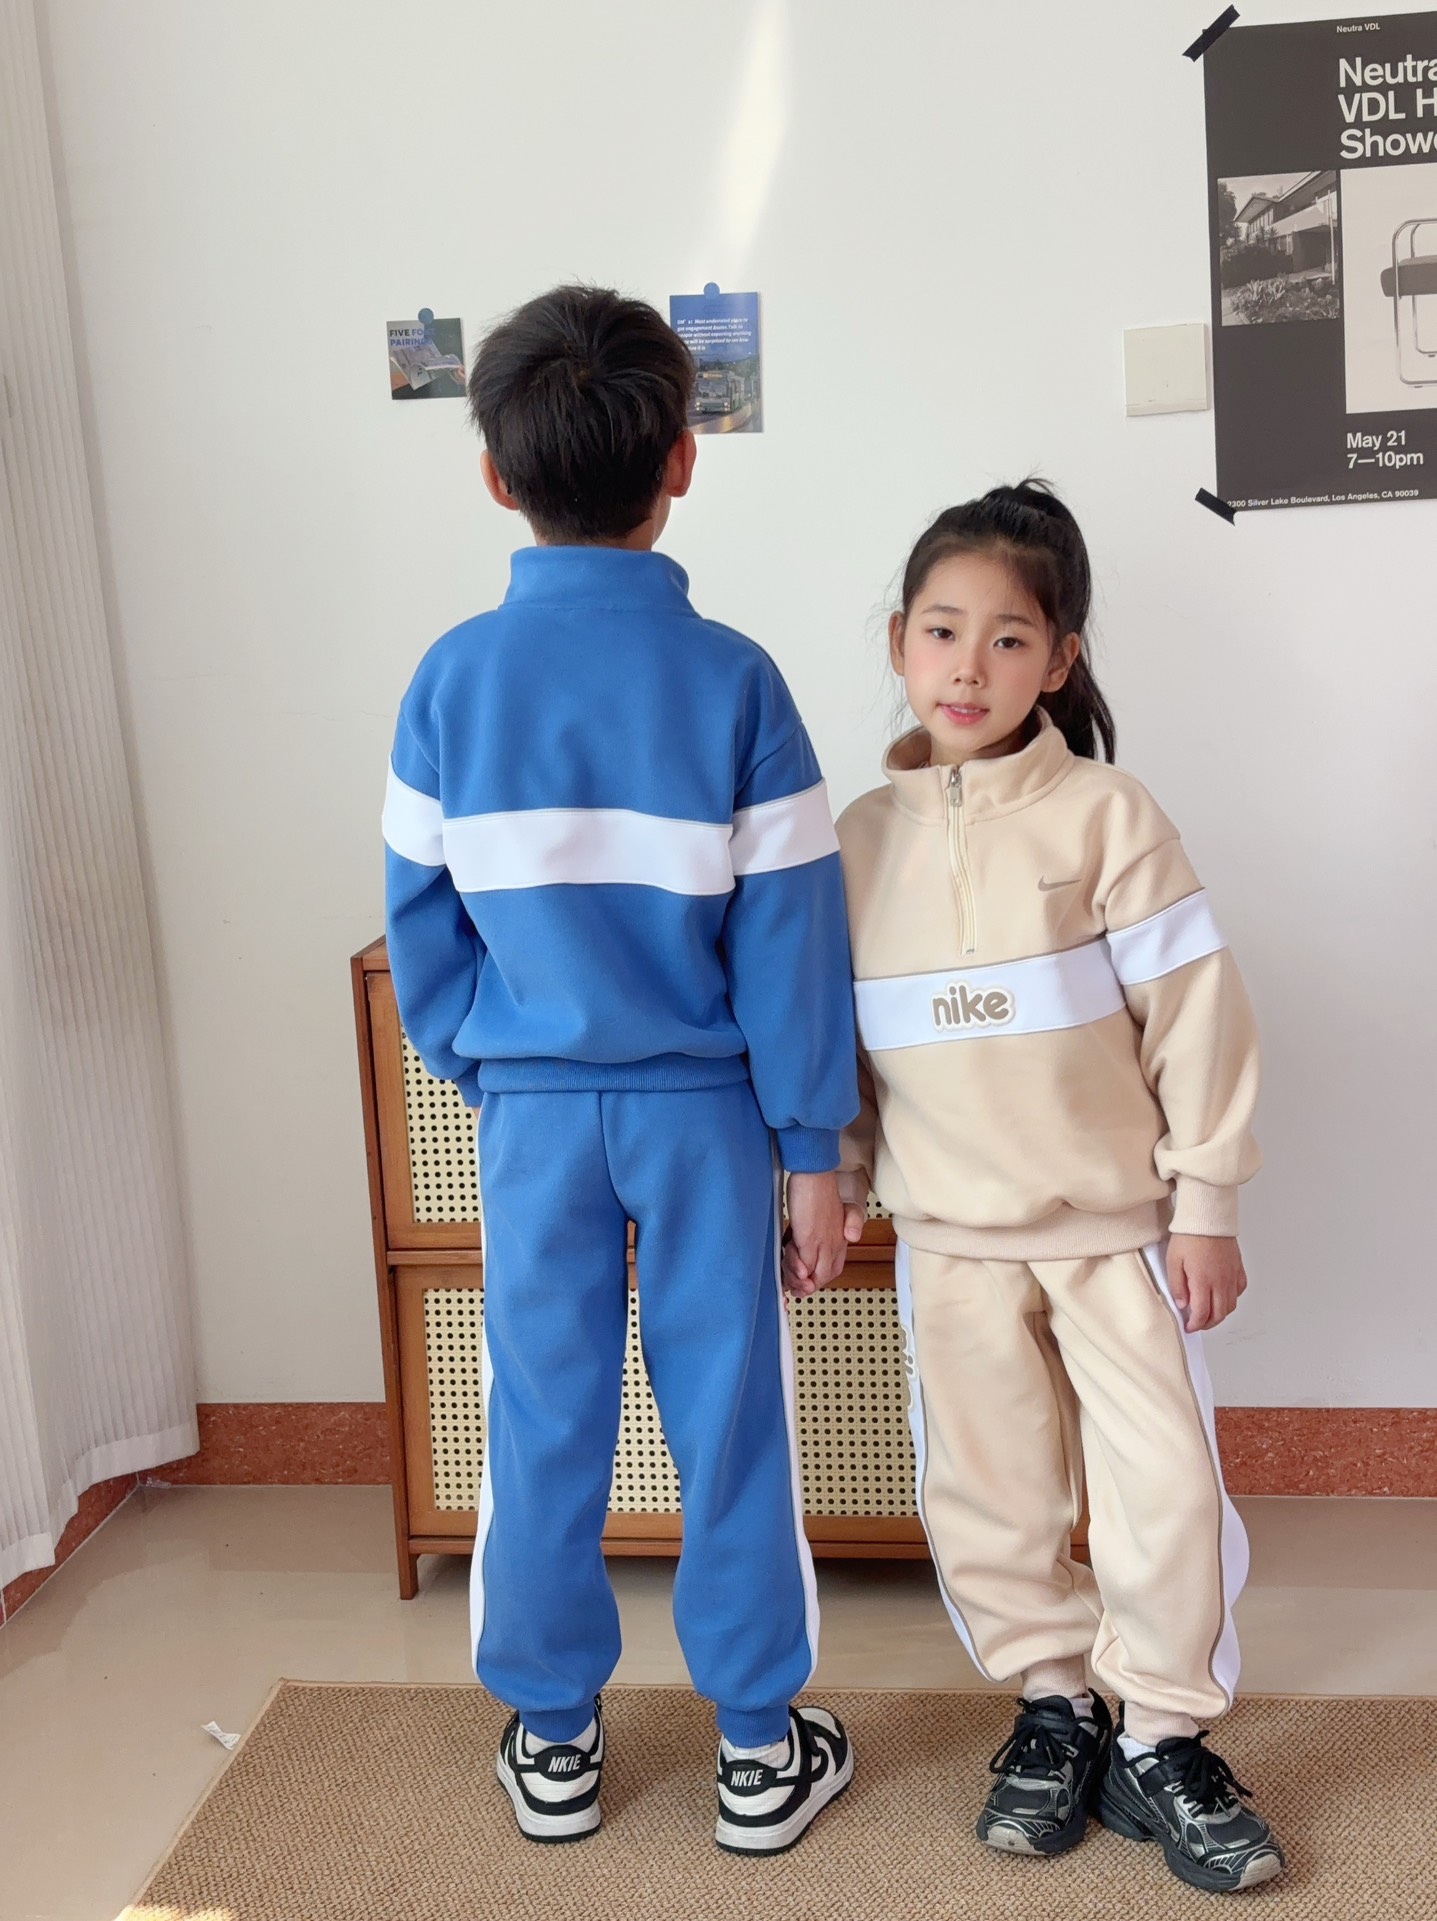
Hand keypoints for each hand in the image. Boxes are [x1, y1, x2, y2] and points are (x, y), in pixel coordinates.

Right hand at [783, 1173, 864, 1296]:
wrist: (814, 1173)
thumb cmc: (816, 1189)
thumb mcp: (821, 1215)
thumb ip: (820, 1233)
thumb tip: (829, 1247)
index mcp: (838, 1238)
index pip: (832, 1269)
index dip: (818, 1280)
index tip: (804, 1282)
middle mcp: (833, 1243)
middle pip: (824, 1276)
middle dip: (807, 1287)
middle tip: (794, 1287)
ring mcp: (822, 1242)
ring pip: (813, 1274)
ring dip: (799, 1281)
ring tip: (790, 1279)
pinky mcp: (808, 1238)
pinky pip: (804, 1263)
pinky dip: (797, 1270)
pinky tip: (793, 1270)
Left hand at [1167, 1234, 1246, 1331]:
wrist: (1208, 1217)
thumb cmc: (1189, 1235)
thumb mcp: (1173, 1261)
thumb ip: (1177, 1285)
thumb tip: (1183, 1304)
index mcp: (1203, 1281)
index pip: (1202, 1313)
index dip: (1195, 1324)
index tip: (1189, 1327)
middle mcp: (1221, 1281)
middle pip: (1219, 1314)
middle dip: (1208, 1324)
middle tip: (1198, 1324)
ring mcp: (1231, 1275)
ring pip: (1231, 1305)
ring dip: (1220, 1314)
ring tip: (1209, 1313)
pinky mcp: (1238, 1267)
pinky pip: (1239, 1290)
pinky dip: (1232, 1298)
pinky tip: (1223, 1296)